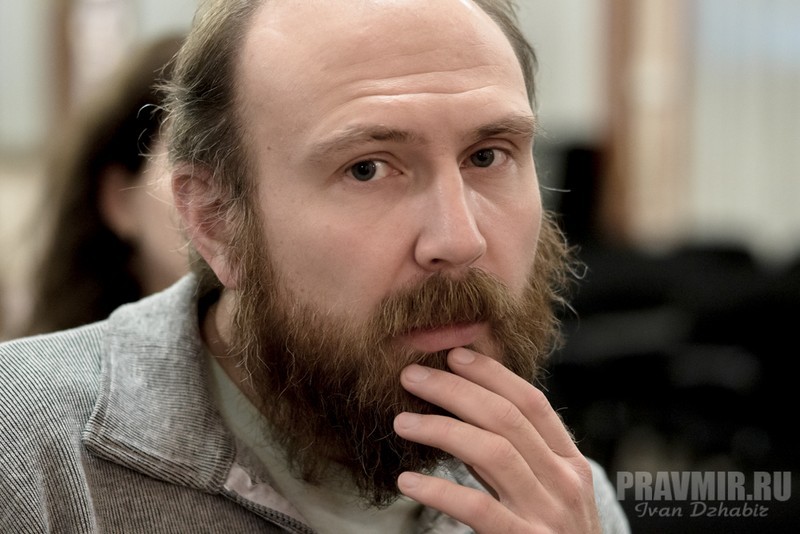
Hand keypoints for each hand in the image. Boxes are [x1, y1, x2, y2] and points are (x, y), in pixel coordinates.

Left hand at [393, 348, 601, 532]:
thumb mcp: (547, 490)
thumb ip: (517, 454)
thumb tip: (468, 407)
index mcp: (570, 463)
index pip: (532, 403)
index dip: (492, 374)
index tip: (455, 355)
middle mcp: (564, 483)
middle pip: (507, 419)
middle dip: (455, 390)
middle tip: (413, 376)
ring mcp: (547, 515)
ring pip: (493, 453)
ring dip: (442, 430)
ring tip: (403, 422)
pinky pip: (478, 508)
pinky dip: (440, 491)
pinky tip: (409, 481)